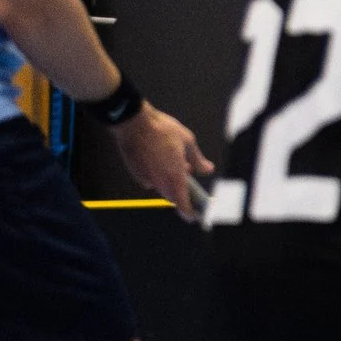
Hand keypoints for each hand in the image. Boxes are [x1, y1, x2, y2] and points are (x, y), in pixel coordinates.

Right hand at [111, 105, 210, 222]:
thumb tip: (207, 170)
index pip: (182, 202)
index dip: (188, 212)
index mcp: (175, 174)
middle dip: (181, 193)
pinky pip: (149, 180)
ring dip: (170, 182)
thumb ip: (197, 159)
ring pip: (161, 187)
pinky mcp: (135, 172)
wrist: (133, 122)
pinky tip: (162, 161)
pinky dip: (158, 175)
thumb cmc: (162, 129)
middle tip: (190, 183)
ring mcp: (145, 177)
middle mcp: (159, 180)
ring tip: (179, 165)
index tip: (194, 217)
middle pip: (172, 196)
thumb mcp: (187, 141)